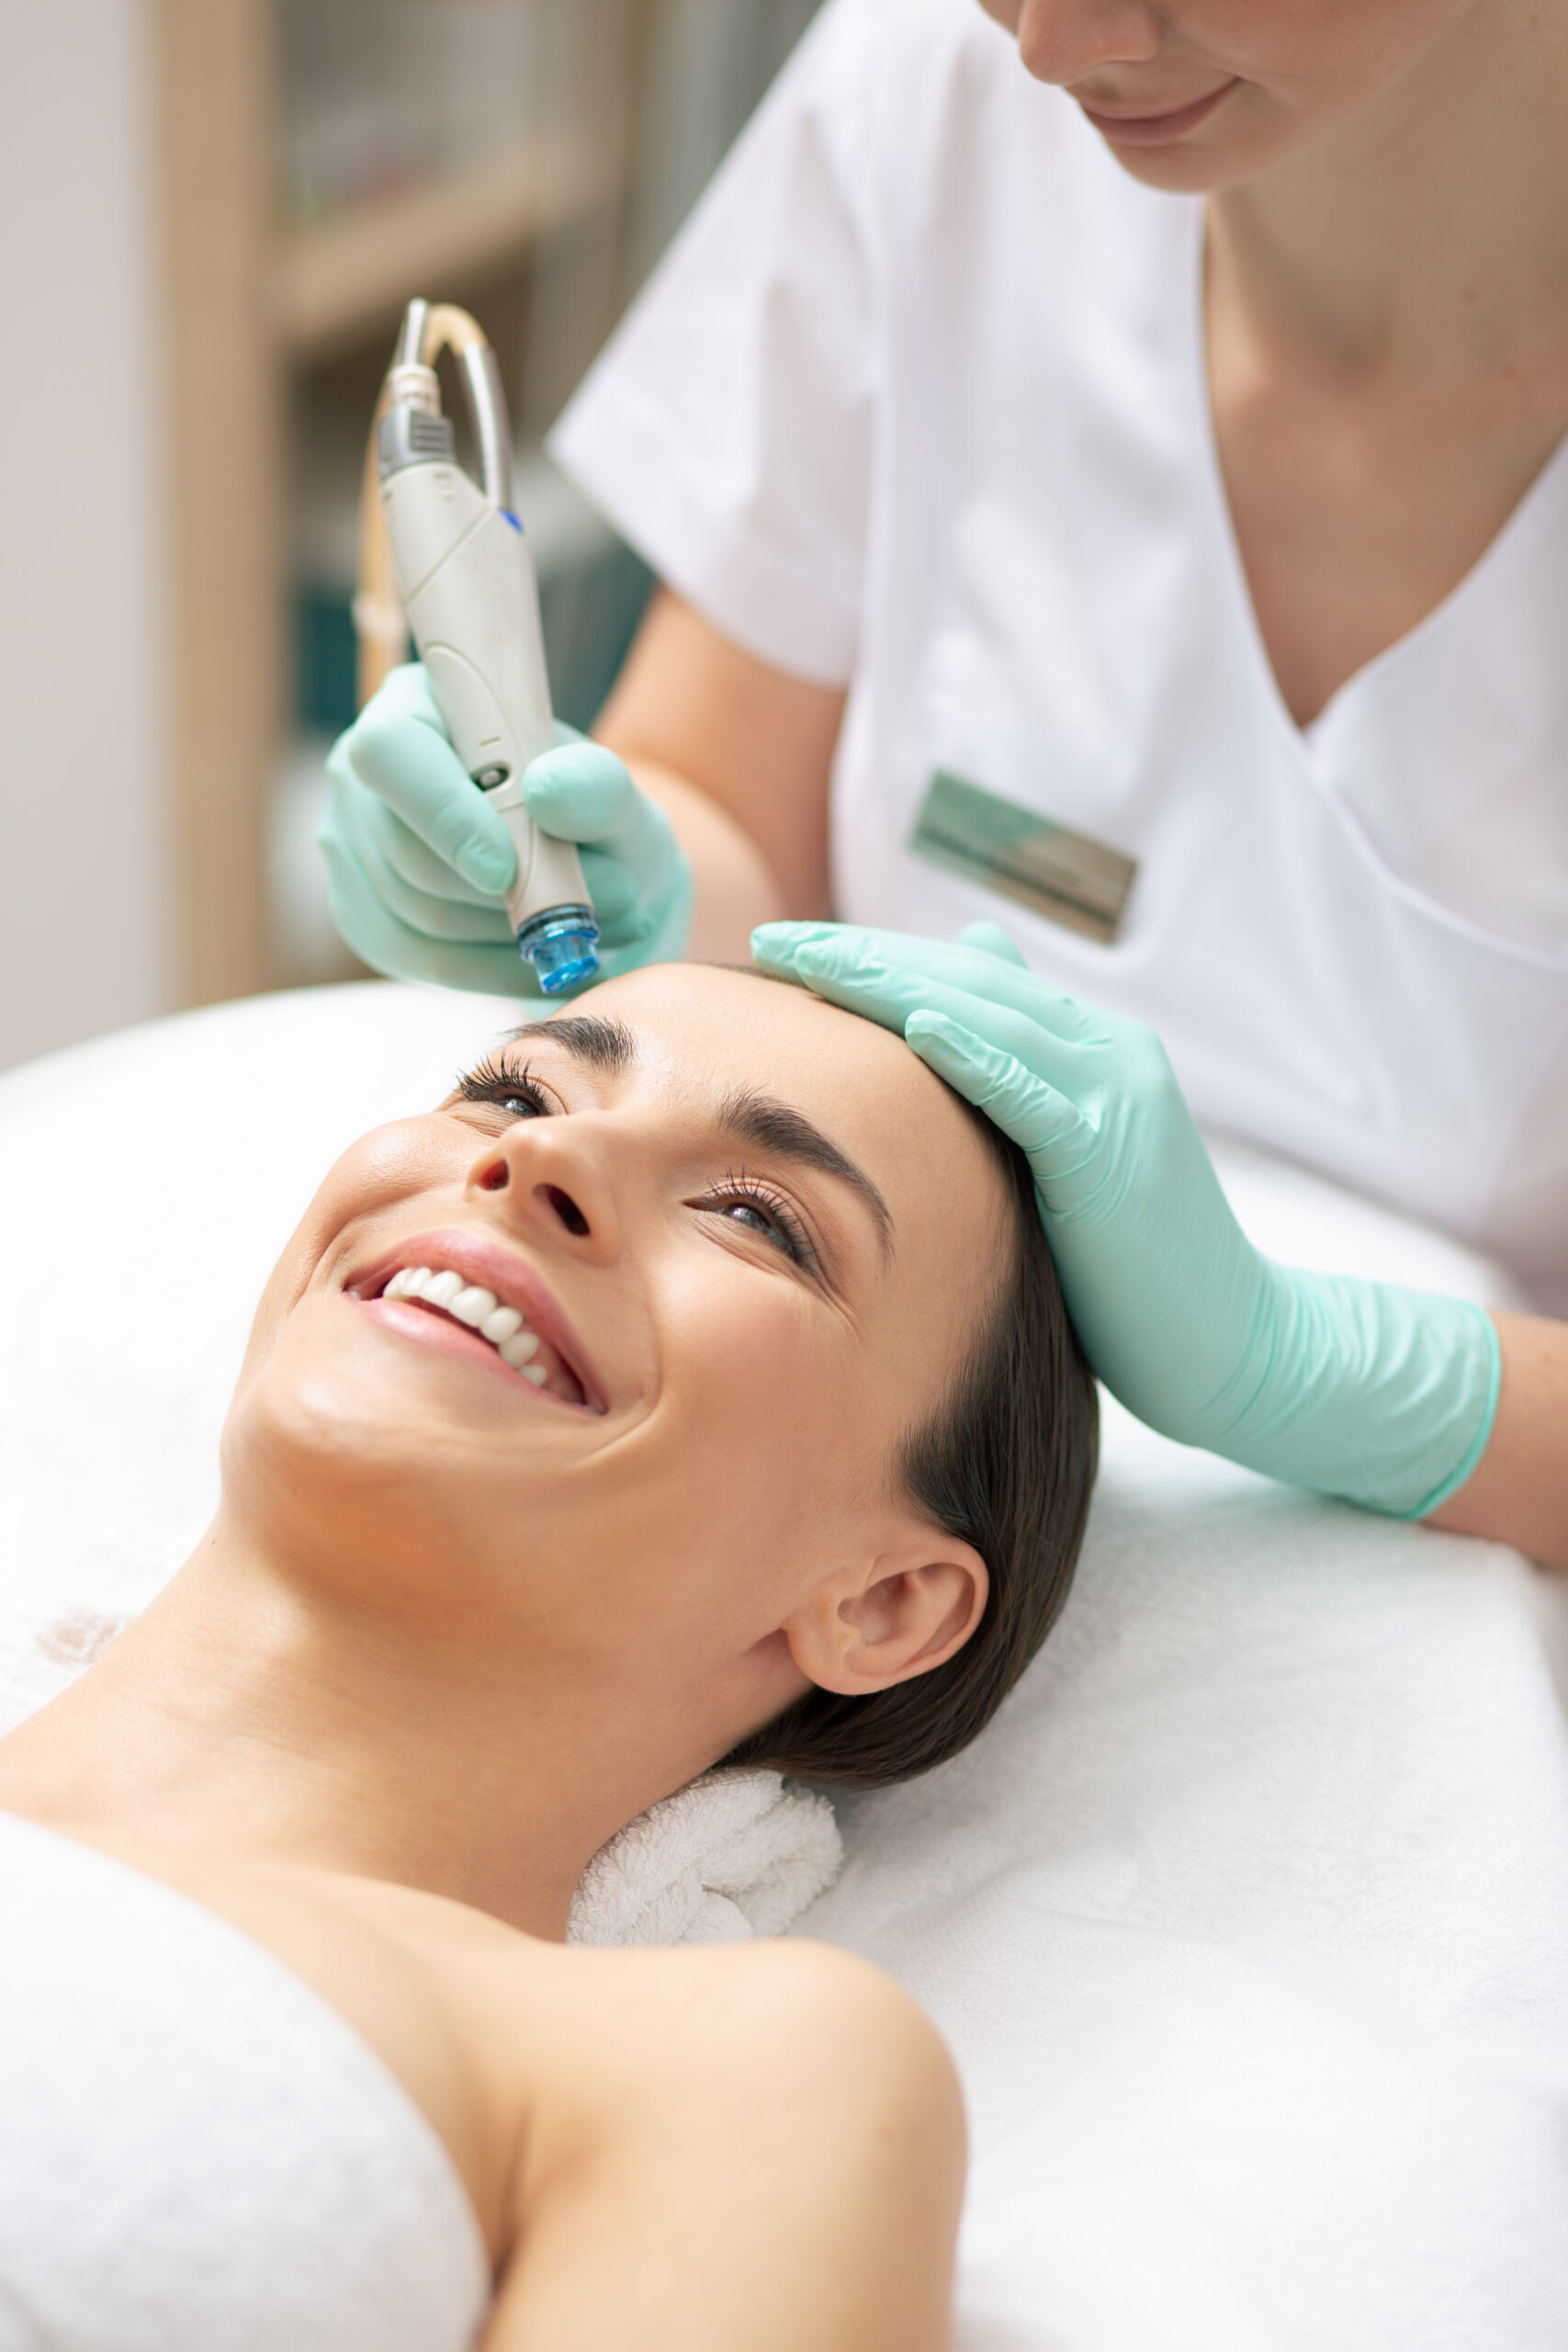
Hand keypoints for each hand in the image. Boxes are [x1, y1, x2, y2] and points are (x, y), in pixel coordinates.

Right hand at [320, 664, 692, 995]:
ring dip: (515, 935)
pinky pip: (421, 959)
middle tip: (607, 903)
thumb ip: (595, 785)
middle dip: (510, 891)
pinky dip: (494, 972)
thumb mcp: (613, 792)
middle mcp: (361, 776)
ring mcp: (353, 850)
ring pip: (415, 912)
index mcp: (414, 707)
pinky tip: (549, 965)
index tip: (508, 870)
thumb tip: (547, 791)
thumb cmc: (591, 813)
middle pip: (404, 851)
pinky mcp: (367, 917)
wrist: (588, 869)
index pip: (390, 751)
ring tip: (599, 930)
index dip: (442, 815)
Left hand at [753, 917, 1498, 1516]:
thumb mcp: (1064, 1170)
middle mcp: (1110, 1054)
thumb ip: (1015, 1094)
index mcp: (1092, 1052)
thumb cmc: (1133, 1277)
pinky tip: (916, 1027)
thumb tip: (942, 1018)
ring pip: (991, 1018)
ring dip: (893, 986)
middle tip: (773, 939)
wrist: (1238, 1347)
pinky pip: (1030, 1090)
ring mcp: (1117, 1097)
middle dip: (865, 957)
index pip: (969, 981)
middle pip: (970, 981)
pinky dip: (973, 1054)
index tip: (792, 950)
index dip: (879, 960)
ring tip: (810, 963)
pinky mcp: (1114, 1152)